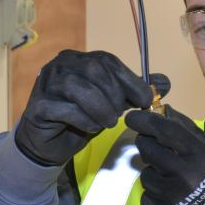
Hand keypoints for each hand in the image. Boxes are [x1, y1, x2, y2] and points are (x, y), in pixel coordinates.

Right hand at [15, 49, 169, 166]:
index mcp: (80, 59)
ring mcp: (46, 84)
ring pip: (78, 88)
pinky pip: (64, 109)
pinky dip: (84, 120)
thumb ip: (136, 93)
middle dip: (114, 95)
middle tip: (121, 115)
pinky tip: (91, 128)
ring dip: (100, 108)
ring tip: (108, 123)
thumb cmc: (82, 119)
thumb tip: (166, 82)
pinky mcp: (38, 106)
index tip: (146, 100)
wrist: (51, 144)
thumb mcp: (114, 105)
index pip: (108, 61)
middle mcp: (61, 65)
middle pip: (94, 71)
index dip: (130, 80)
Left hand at [126, 107, 204, 204]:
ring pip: (145, 175)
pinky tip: (171, 199)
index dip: (144, 120)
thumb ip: (191, 133)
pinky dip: (155, 196)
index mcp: (201, 157)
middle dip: (148, 144)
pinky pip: (147, 199)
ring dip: (154, 173)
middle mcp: (184, 176)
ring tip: (172, 179)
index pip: (164, 131)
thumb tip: (166, 112)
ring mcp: (172, 199)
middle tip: (158, 148)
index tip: (132, 117)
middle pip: (147, 149)